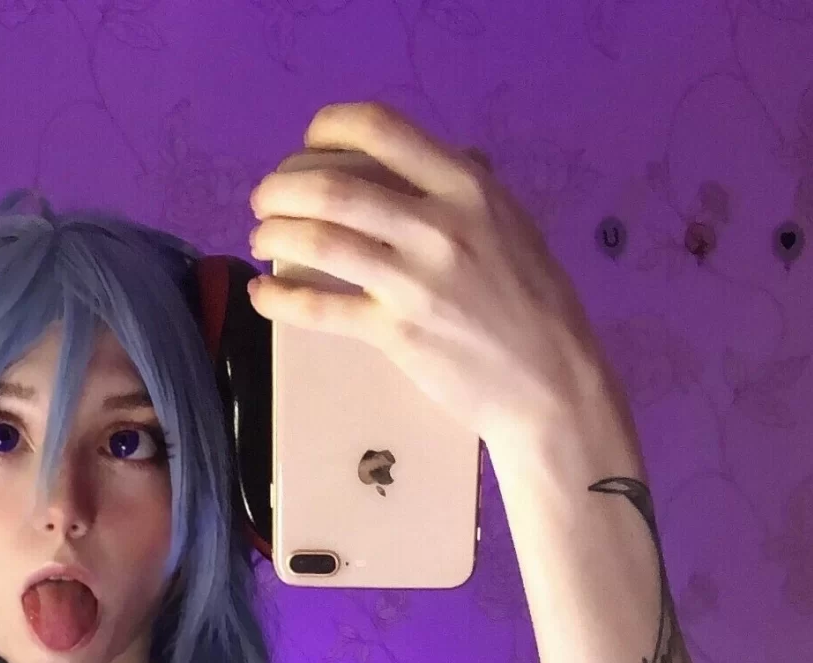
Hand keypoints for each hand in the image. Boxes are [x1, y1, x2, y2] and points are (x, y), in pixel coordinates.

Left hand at [246, 100, 622, 458]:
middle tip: (266, 199)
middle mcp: (437, 225)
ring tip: (260, 238)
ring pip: (320, 241)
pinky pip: (321, 310)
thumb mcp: (512, 224)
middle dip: (282, 187)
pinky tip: (262, 293)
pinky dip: (280, 300)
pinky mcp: (396, 335)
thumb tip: (432, 159)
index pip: (380, 128)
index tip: (309, 144)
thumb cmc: (535, 304)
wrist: (551, 383)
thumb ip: (467, 190)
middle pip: (334, 186)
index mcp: (466, 186)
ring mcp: (414, 282)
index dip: (328, 128)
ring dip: (275, 234)